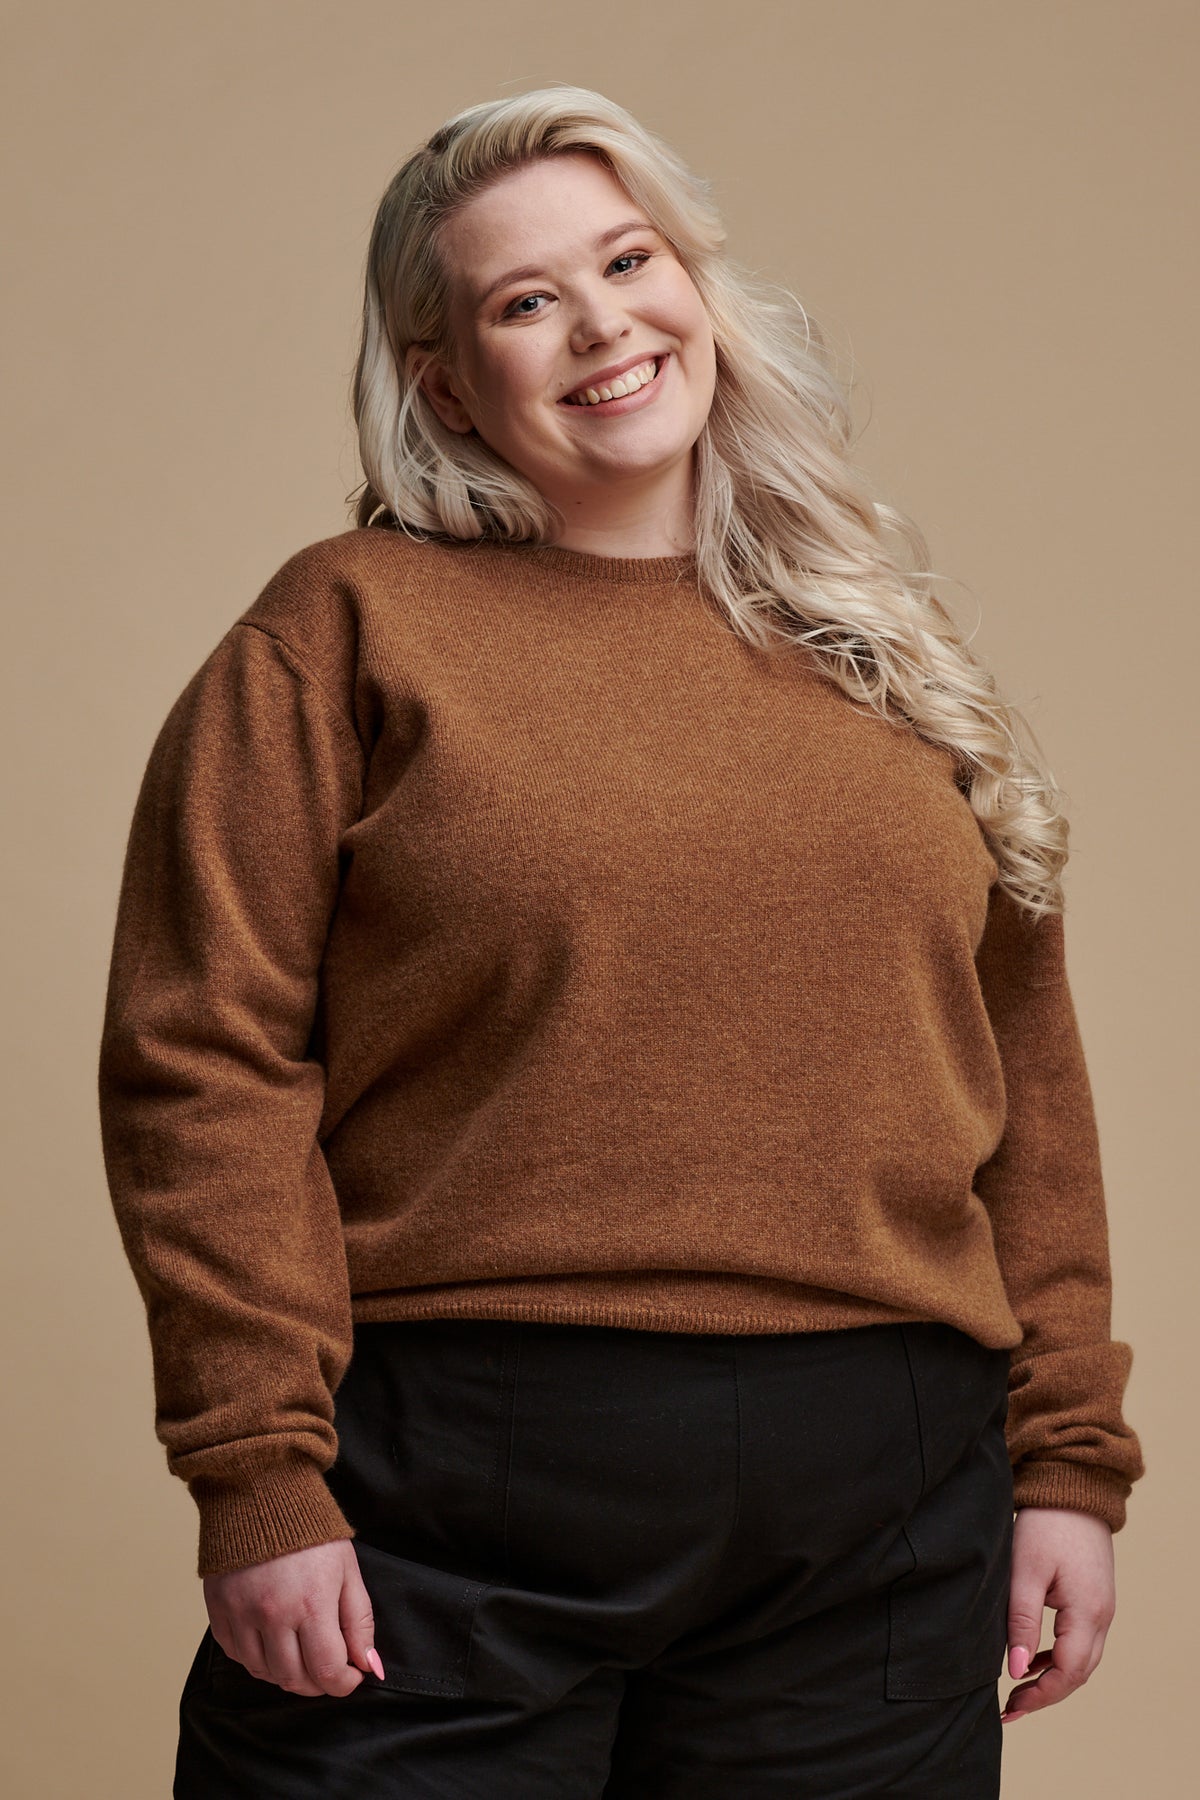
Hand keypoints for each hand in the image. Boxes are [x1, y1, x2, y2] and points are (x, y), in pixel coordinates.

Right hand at [203, 1537, 385, 1696]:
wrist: (263, 1495)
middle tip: (327, 1668)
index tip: (351, 1675)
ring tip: (300, 1655)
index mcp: (311, 1604)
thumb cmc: (311, 1532)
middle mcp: (273, 1615)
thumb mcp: (347, 1570)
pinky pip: (236, 1655)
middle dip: (316, 1683)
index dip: (343, 1683)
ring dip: (286, 1674)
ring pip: (263, 1672)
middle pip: (293, 1678)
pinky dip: (255, 1658)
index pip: (327, 1671)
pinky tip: (270, 1643)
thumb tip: (368, 1665)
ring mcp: (242, 1614)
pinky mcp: (219, 1610)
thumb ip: (359, 1621)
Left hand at [1002, 1506, 1115, 1723]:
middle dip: (1047, 1694)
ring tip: (1020, 1689)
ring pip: (1082, 1659)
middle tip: (1011, 1707)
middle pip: (1079, 1673)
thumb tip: (1017, 1671)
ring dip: (1054, 1678)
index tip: (1010, 1706)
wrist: (1071, 1487)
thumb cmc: (1044, 1525)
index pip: (1068, 1673)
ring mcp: (1102, 1607)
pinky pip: (1081, 1640)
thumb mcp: (1025, 1572)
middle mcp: (1102, 1615)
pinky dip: (1059, 1656)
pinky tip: (1035, 1657)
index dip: (1040, 1695)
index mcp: (1087, 1613)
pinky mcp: (1094, 1597)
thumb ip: (1021, 1622)